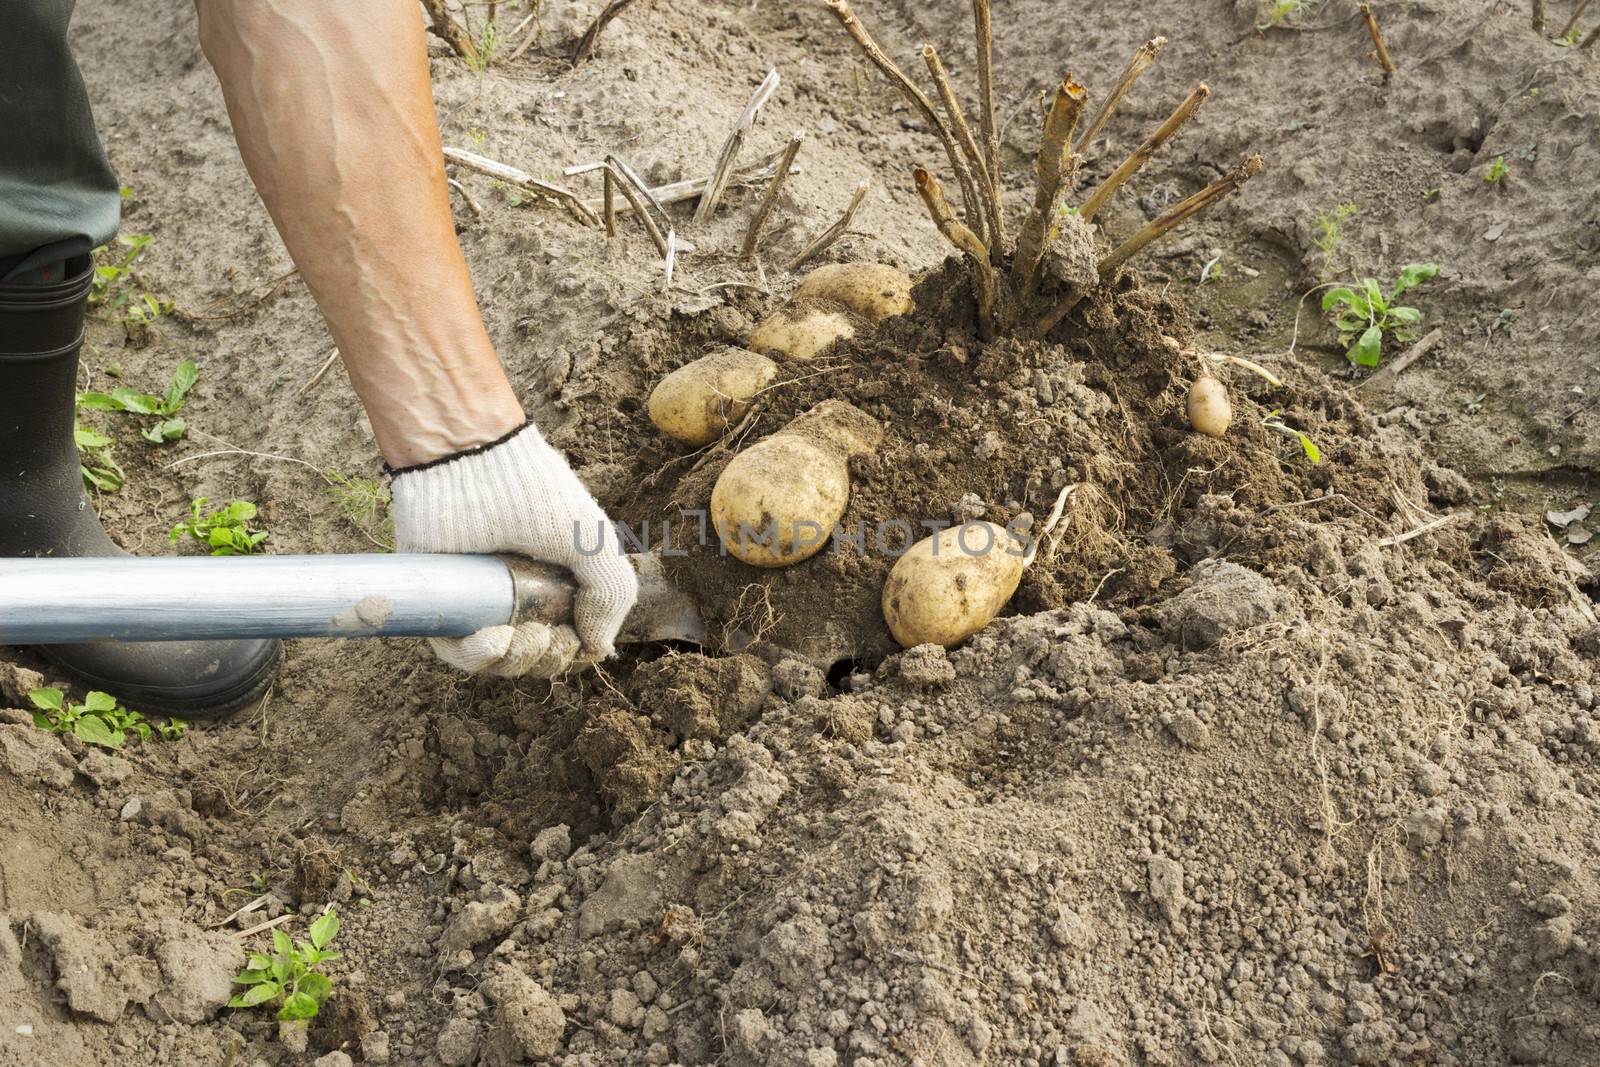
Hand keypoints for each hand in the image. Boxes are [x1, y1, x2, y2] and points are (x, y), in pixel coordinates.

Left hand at [388, 423, 638, 676]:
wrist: (470, 465)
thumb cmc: (535, 496)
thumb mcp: (594, 543)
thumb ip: (612, 595)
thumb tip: (599, 650)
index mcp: (557, 584)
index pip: (570, 641)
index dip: (576, 650)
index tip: (577, 635)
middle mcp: (519, 597)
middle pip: (537, 657)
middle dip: (549, 658)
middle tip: (546, 633)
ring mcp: (480, 602)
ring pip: (499, 661)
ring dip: (516, 662)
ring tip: (521, 635)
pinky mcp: (443, 601)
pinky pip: (456, 653)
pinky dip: (476, 659)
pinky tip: (491, 640)